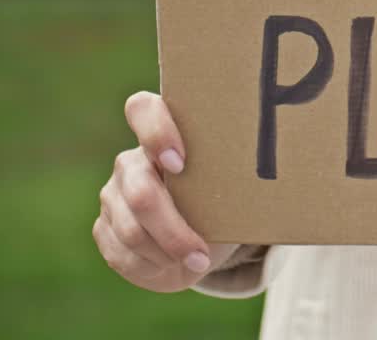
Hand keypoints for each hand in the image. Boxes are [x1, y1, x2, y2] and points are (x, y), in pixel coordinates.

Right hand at [93, 91, 237, 291]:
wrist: (205, 240)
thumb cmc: (225, 203)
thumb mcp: (234, 186)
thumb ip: (234, 170)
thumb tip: (272, 167)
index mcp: (163, 135)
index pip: (142, 109)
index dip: (156, 132)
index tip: (181, 163)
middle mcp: (132, 161)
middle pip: (140, 192)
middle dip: (173, 230)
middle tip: (202, 251)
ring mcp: (113, 194)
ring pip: (131, 230)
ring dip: (168, 252)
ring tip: (198, 261)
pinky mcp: (103, 228)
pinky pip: (121, 253)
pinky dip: (154, 267)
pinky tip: (176, 267)